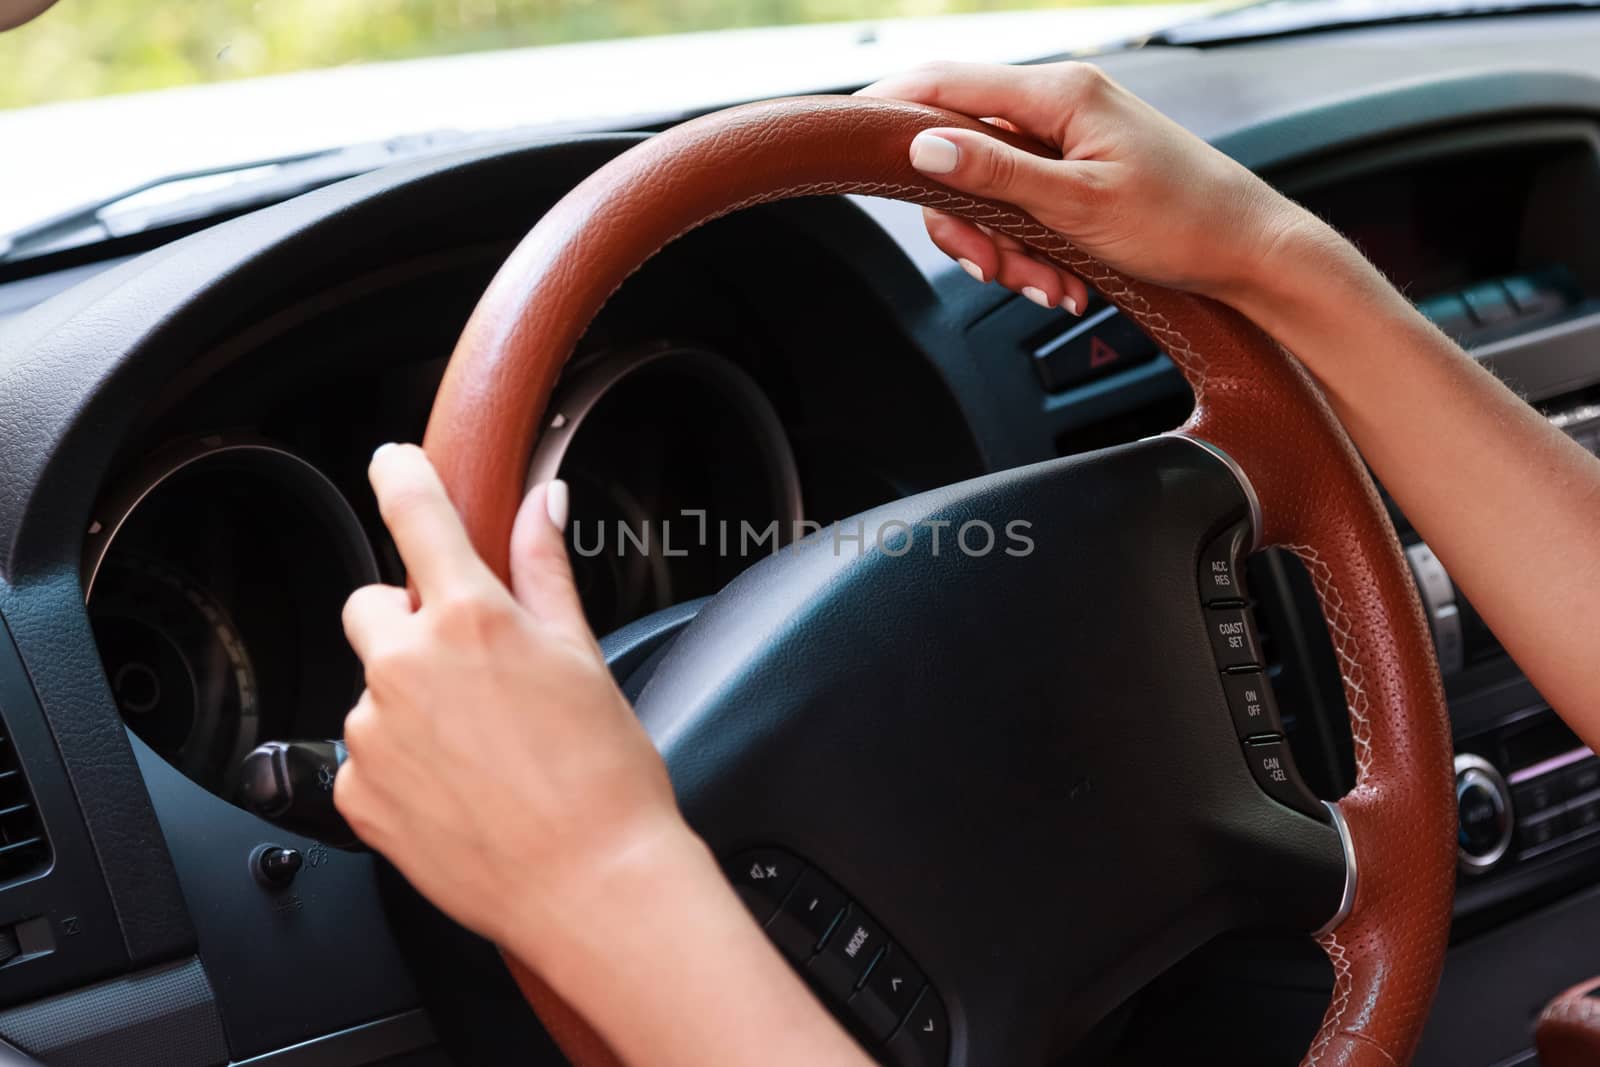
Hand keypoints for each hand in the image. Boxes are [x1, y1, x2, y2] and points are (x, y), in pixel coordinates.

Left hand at [335, 444, 689, 957]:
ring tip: (478, 746)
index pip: (414, 512)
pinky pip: (364, 753)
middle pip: (374, 606)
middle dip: (411, 623)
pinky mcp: (355, 791)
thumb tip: (543, 503)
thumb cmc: (602, 776)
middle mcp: (406, 666)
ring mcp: (373, 732)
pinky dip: (400, 761)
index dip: (400, 475)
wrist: (590, 884)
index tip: (394, 463)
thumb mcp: (581, 655)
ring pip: (373, 685)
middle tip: (474, 667)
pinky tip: (457, 785)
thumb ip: (545, 569)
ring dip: (409, 698)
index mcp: (470, 618)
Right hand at [859, 60, 1313, 311]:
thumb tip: (923, 148)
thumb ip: (995, 173)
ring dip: (1004, 249)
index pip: (944, 84)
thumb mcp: (1078, 206)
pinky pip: (1024, 205)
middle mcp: (1059, 104)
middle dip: (968, 225)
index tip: (850, 142)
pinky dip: (1032, 249)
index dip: (888, 112)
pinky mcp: (1080, 168)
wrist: (1250, 251)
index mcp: (1058, 95)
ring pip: (990, 189)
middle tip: (994, 273)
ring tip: (1048, 287)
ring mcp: (1070, 136)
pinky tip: (1063, 280)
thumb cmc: (1183, 223)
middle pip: (960, 152)